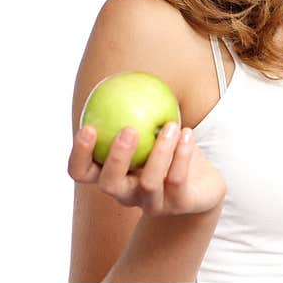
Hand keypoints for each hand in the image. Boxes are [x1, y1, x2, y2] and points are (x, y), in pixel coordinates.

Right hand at [67, 122, 225, 216]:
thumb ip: (136, 111)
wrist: (203, 186)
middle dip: (116, 157)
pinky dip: (182, 155)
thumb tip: (125, 76)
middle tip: (129, 129)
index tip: (89, 127)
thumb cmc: (170, 153)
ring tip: (170, 124)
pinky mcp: (179, 206)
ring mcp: (152, 204)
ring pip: (148, 182)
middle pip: (109, 184)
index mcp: (111, 176)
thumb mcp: (152, 131)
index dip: (79, 154)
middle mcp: (126, 194)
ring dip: (160, 151)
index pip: (81, 172)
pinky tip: (187, 133)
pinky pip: (178, 180)